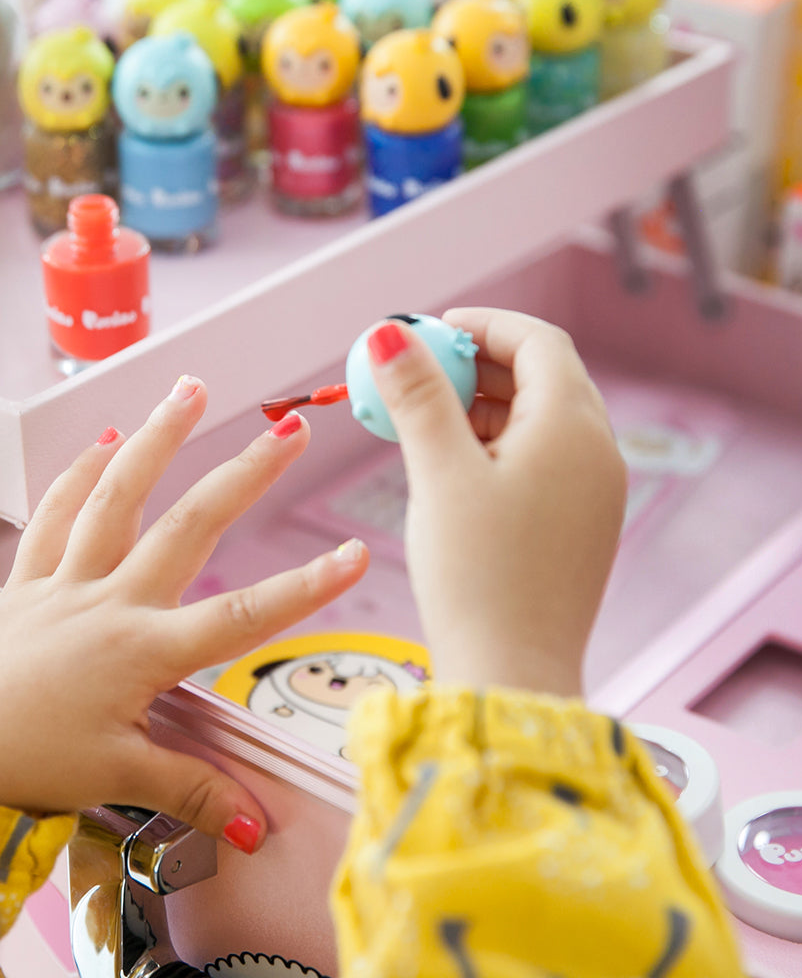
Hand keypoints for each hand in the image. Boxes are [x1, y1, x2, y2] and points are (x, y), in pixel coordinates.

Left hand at [0, 376, 367, 850]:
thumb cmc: (21, 761)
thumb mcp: (114, 778)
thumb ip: (192, 790)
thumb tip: (258, 822)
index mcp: (143, 652)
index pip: (242, 617)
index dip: (307, 587)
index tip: (356, 554)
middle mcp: (112, 603)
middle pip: (191, 527)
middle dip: (246, 475)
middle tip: (290, 431)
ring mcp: (66, 584)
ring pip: (117, 497)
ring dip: (158, 439)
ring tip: (191, 390)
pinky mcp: (27, 582)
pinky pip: (54, 517)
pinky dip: (78, 475)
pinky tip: (105, 441)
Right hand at [368, 309, 626, 696]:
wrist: (515, 674)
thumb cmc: (477, 574)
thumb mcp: (440, 473)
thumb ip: (418, 395)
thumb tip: (390, 332)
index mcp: (573, 425)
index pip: (538, 341)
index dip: (483, 325)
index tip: (430, 332)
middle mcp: (600, 451)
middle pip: (544, 377)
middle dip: (481, 366)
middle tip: (421, 378)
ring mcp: (598, 490)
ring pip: (544, 421)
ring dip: (488, 408)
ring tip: (428, 425)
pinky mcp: (586, 524)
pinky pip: (548, 461)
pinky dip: (504, 447)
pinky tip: (457, 469)